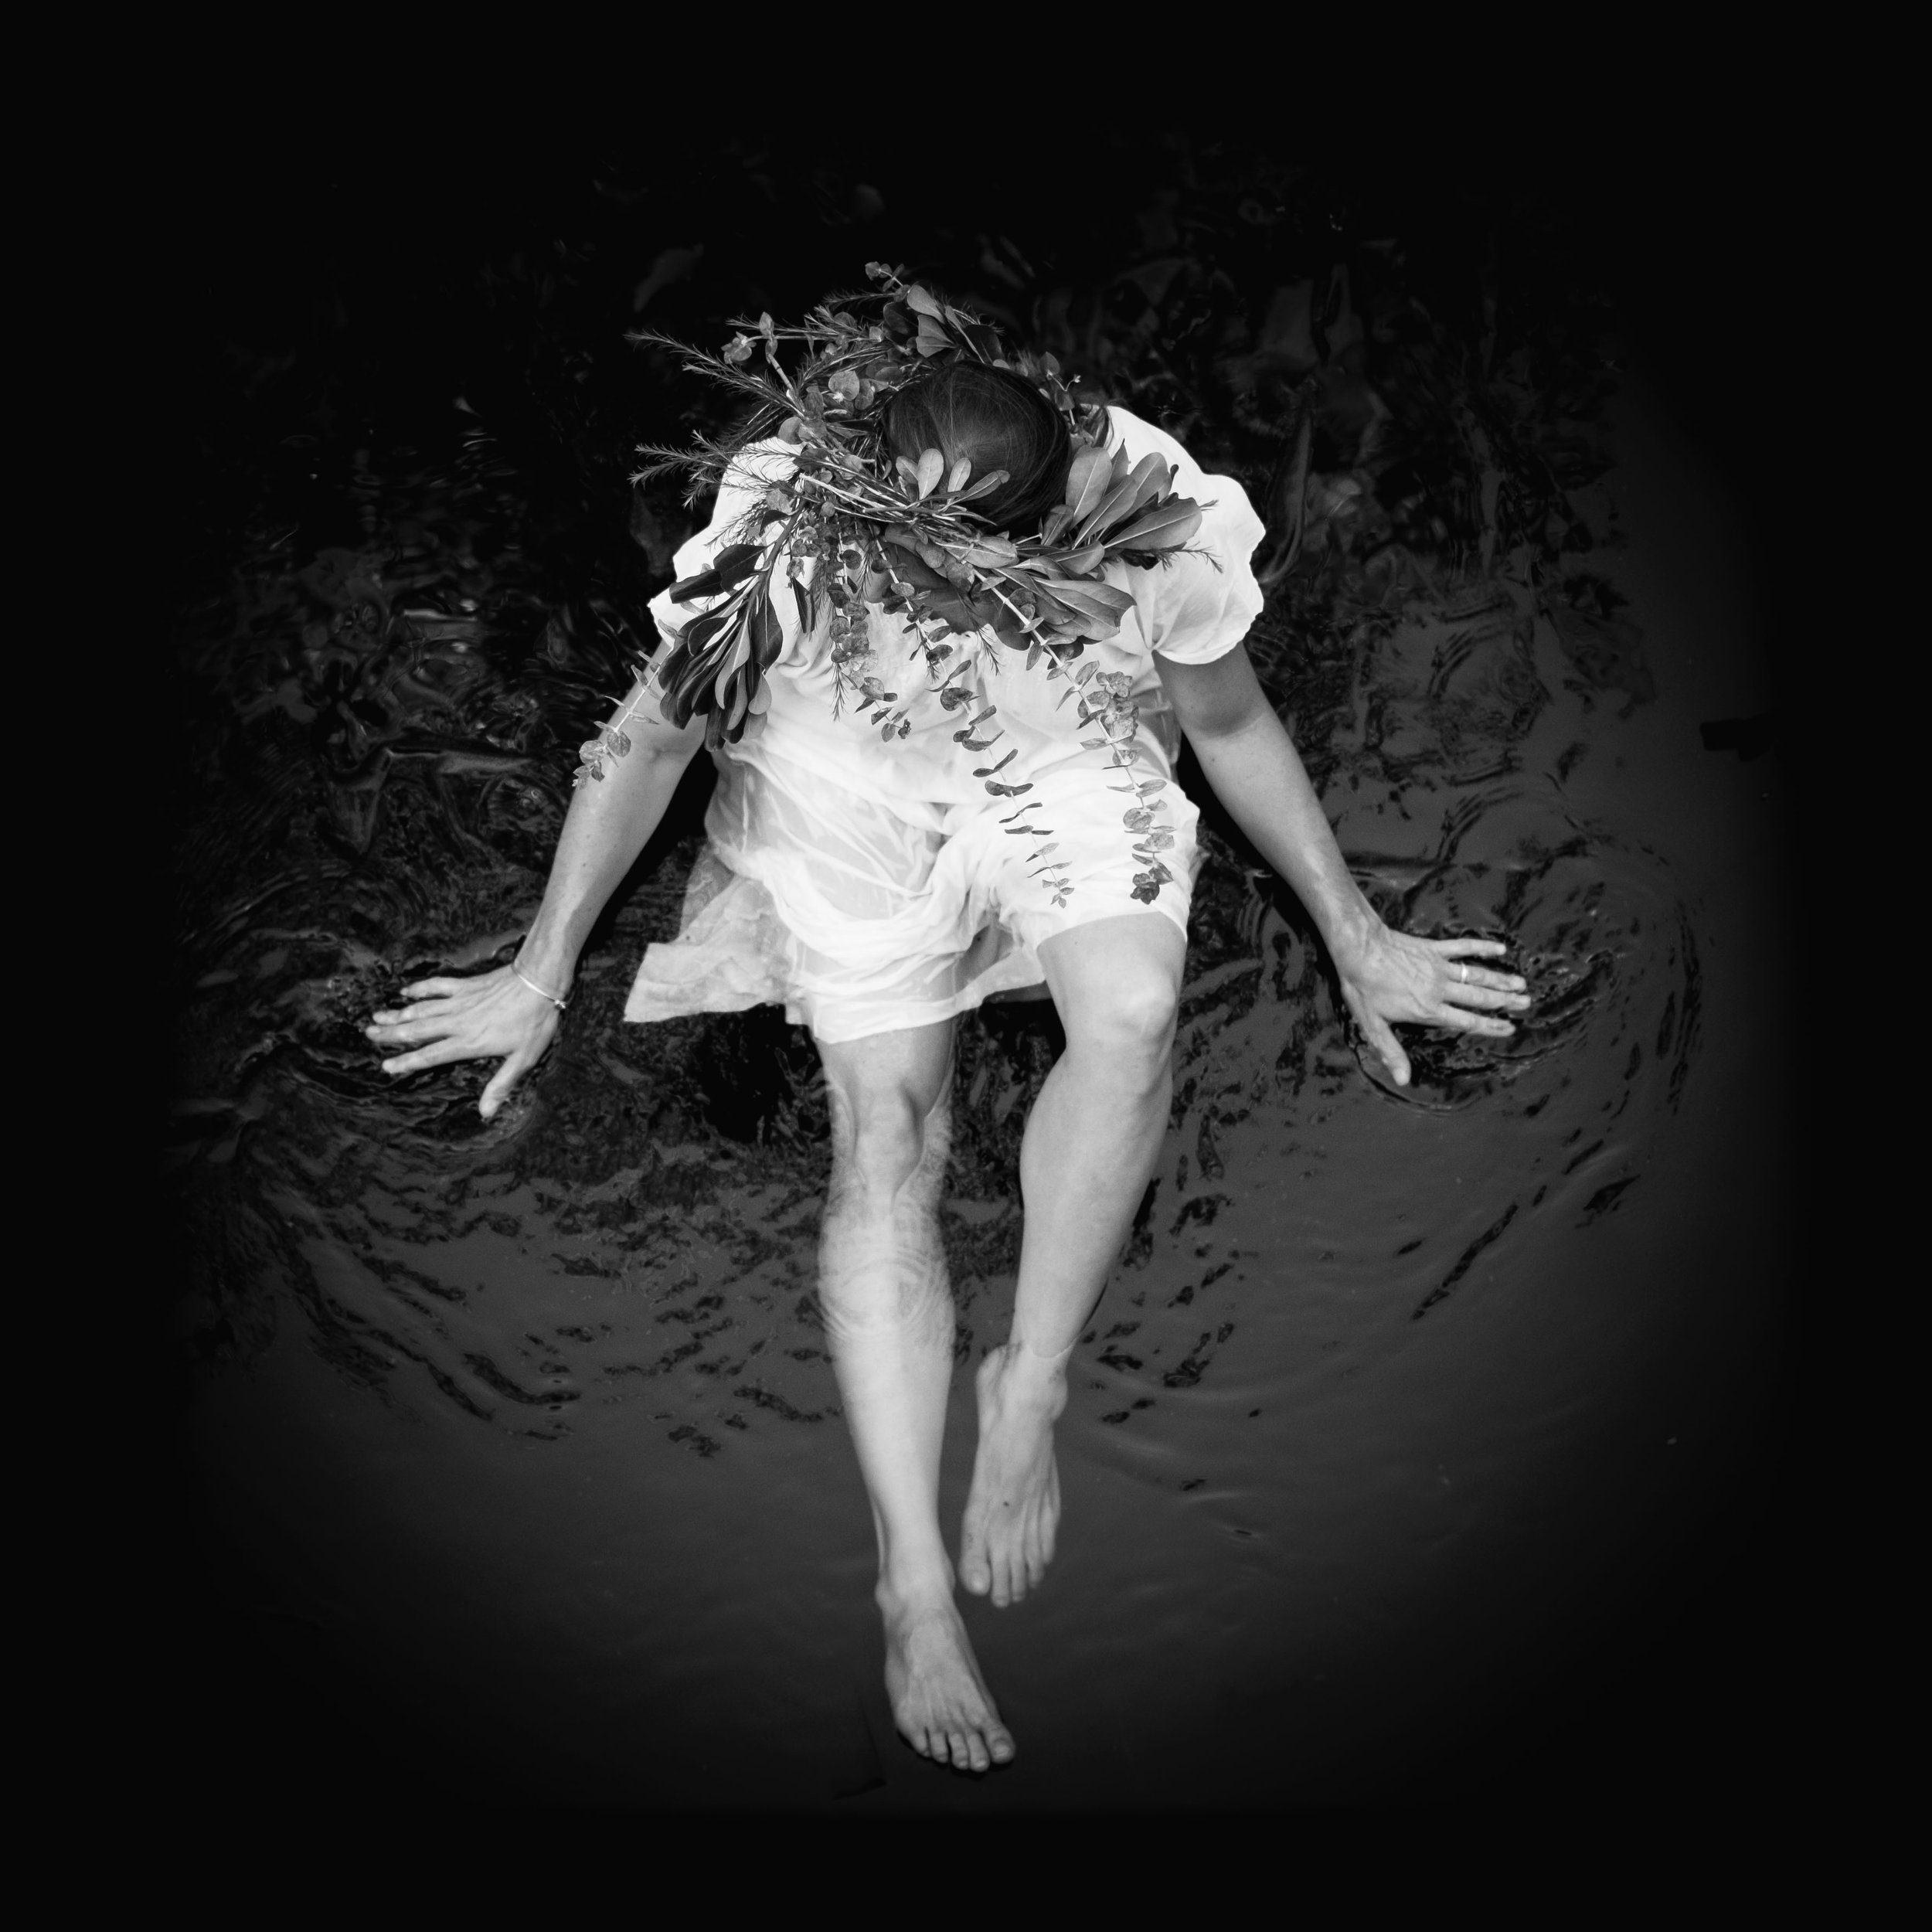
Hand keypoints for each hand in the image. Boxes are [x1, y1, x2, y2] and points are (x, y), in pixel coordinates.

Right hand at [365, 966, 562, 1118]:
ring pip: (421, 1008)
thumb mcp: (522, 1059)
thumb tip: (485, 1112)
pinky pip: (436, 986)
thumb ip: (501, 1085)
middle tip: (368, 1035)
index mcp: (467, 1042)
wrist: (538, 982)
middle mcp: (456, 1022)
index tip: (386, 1067)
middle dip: (391, 1035)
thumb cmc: (534, 1022)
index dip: (407, 1062)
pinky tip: (405, 991)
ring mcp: (459, 1001)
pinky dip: (419, 989)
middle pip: (417, 1030)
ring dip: (398, 1014)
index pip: (430, 1055)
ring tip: (376, 1017)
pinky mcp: (465, 984)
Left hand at [1333, 925, 1529, 1087]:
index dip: (1491, 1026)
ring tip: (1521, 984)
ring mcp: (1439, 967)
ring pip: (1477, 975)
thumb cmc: (1363, 988)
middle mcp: (1440, 989)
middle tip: (1527, 1003)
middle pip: (1479, 998)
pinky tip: (1499, 948)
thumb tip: (1403, 1079)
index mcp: (1428, 1010)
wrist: (1359, 949)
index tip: (1510, 1028)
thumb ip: (1391, 1051)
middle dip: (1505, 1002)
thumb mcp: (1373, 1025)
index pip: (1467, 1022)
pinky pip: (1463, 947)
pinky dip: (1482, 947)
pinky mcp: (1434, 948)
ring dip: (1500, 979)